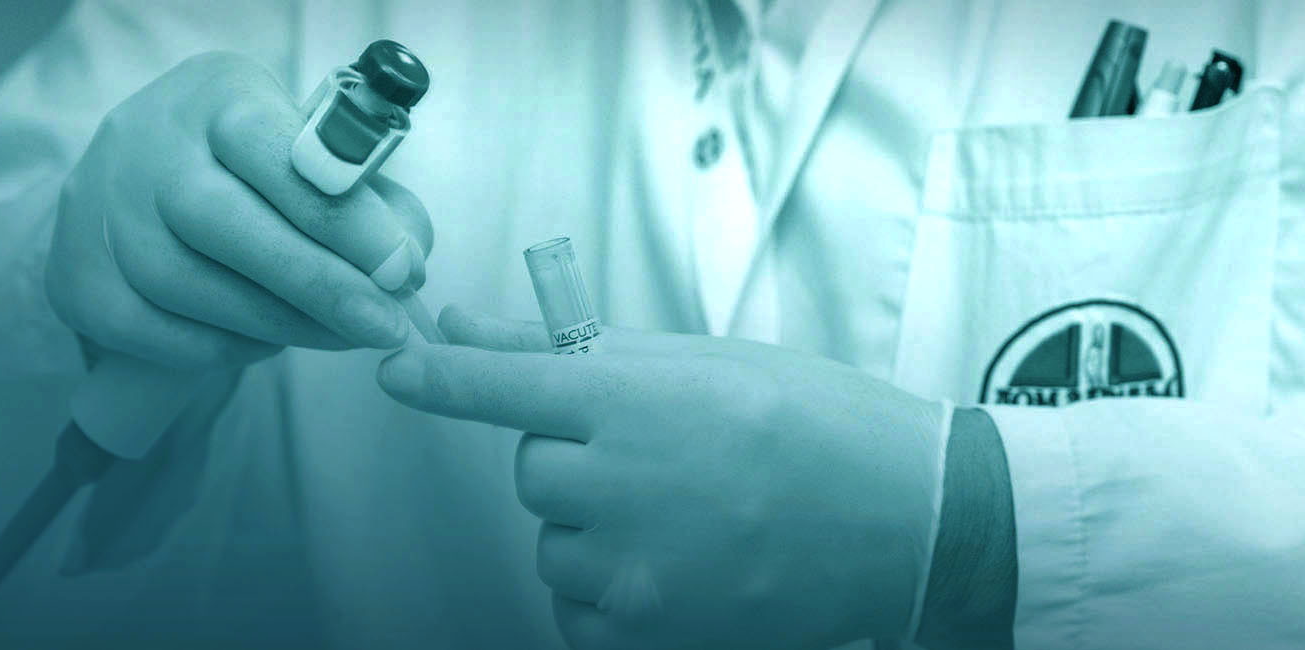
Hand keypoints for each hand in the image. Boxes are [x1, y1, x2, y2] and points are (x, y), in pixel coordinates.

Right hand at [47, 51, 432, 368]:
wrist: (136, 176)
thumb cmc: (249, 167)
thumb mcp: (308, 149)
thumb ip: (367, 199)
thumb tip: (406, 267)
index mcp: (216, 97)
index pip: (277, 152)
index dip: (345, 217)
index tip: (401, 268)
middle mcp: (146, 144)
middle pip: (223, 222)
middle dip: (317, 283)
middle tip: (383, 326)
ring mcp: (101, 211)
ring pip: (187, 284)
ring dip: (279, 324)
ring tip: (340, 336)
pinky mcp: (78, 277)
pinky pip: (156, 331)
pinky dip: (223, 347)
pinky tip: (265, 342)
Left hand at [376, 307, 951, 648]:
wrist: (908, 522)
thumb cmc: (813, 424)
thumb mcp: (701, 362)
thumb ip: (570, 350)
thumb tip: (461, 325)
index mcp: (635, 402)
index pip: (501, 388)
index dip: (440, 378)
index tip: (395, 368)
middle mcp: (623, 486)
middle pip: (533, 471)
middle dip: (577, 458)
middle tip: (661, 456)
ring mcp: (632, 570)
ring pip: (552, 542)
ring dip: (593, 528)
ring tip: (684, 515)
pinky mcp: (646, 632)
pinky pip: (572, 609)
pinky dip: (604, 590)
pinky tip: (672, 565)